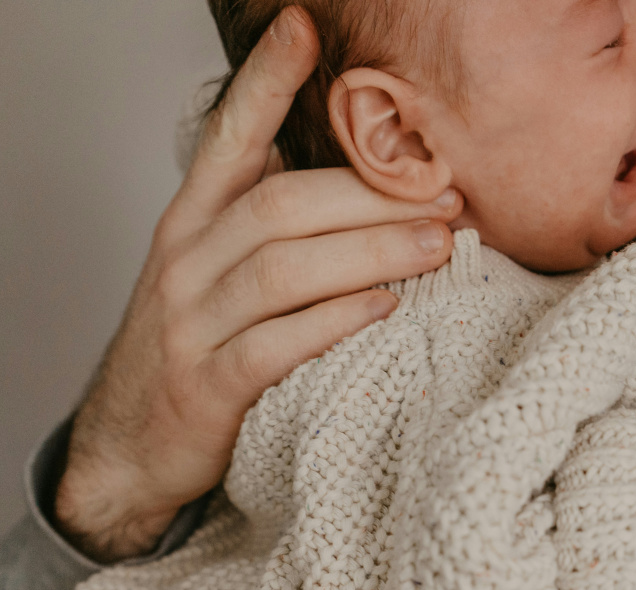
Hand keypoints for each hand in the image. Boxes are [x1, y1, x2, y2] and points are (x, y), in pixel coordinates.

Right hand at [53, 7, 460, 562]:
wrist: (131, 444)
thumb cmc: (198, 340)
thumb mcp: (219, 264)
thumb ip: (274, 217)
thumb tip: (368, 173)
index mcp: (194, 219)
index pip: (230, 136)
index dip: (265, 81)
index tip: (302, 28)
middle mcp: (187, 260)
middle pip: (283, 204)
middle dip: (372, 196)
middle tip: (447, 197)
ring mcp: (192, 323)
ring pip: (283, 270)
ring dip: (370, 252)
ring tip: (437, 246)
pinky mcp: (207, 387)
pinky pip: (276, 346)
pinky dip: (336, 322)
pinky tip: (386, 310)